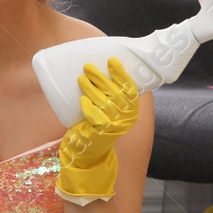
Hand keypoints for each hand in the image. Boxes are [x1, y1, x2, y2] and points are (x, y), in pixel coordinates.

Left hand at [57, 57, 139, 204]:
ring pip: (103, 102)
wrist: (90, 151)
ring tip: (81, 79)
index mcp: (131, 111)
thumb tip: (104, 68)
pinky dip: (87, 106)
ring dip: (91, 88)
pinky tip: (82, 99)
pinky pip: (94, 115)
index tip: (112, 60)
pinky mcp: (101, 132)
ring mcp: (114, 126)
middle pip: (115, 93)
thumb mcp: (110, 110)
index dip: (121, 74)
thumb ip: (112, 94)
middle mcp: (126, 119)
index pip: (130, 89)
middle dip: (101, 78)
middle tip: (88, 67)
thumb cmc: (99, 125)